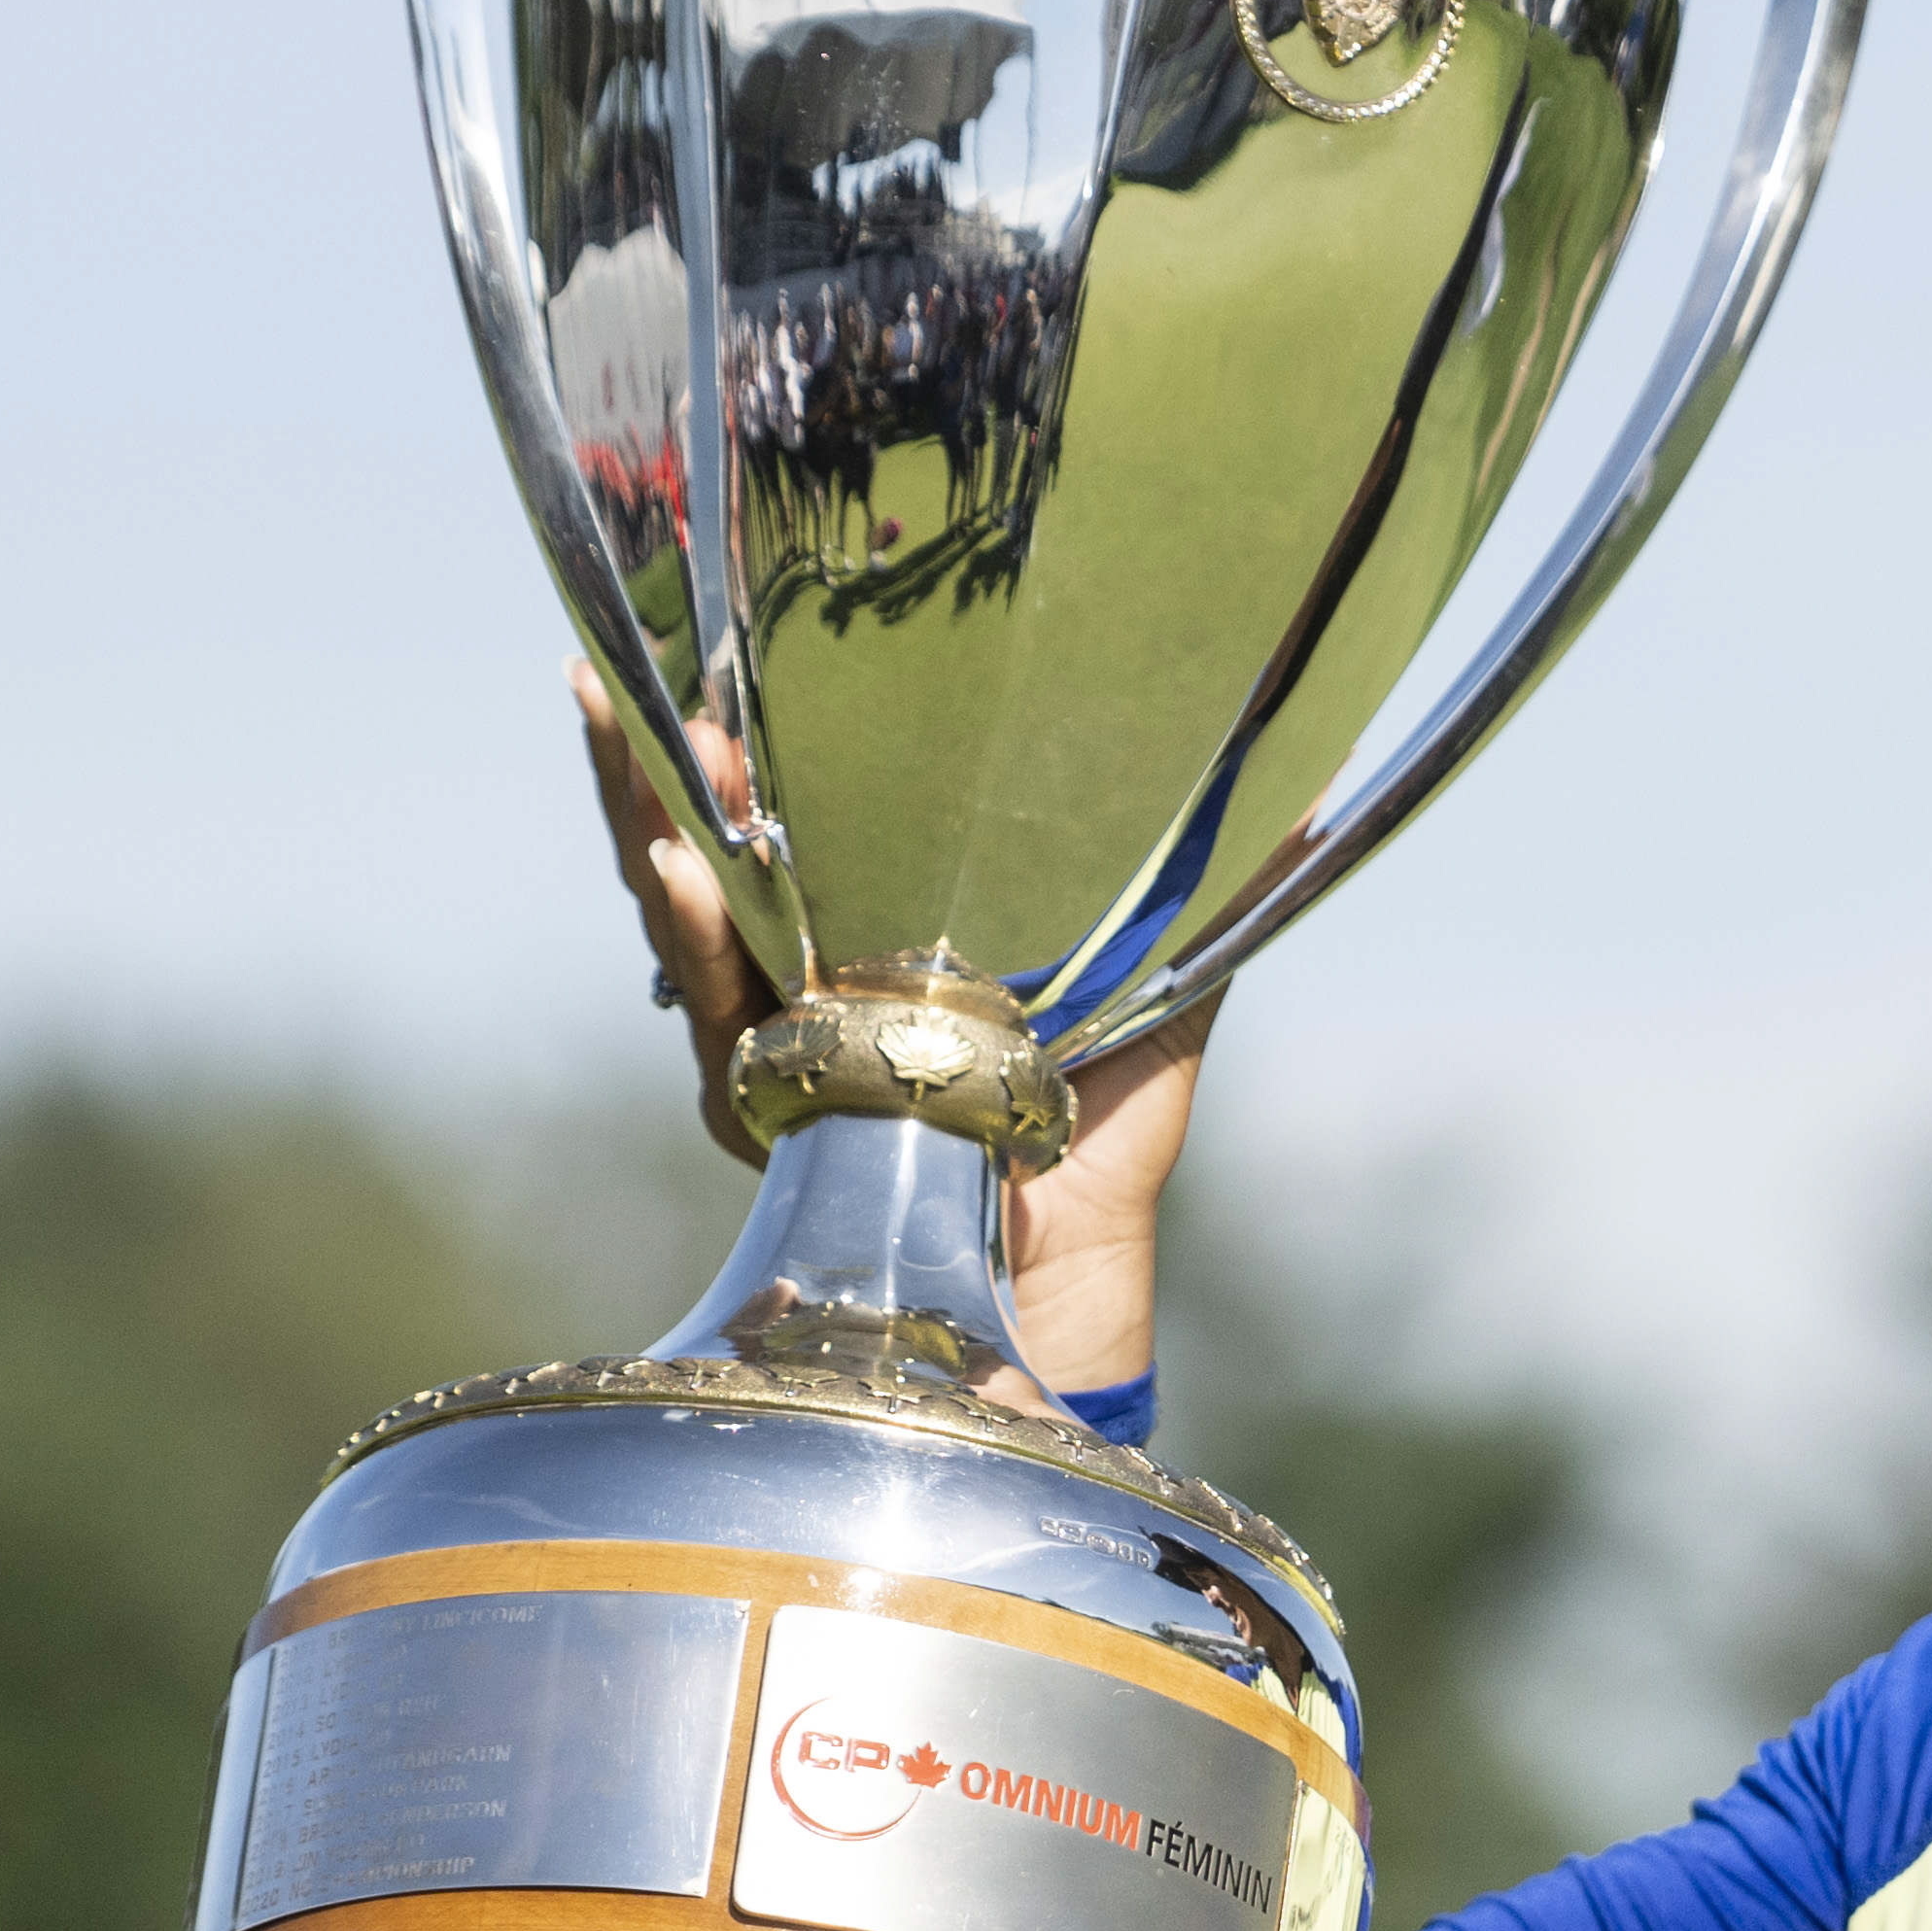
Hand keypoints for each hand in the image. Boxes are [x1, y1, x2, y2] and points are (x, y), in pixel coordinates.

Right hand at [573, 659, 1214, 1411]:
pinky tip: (677, 858)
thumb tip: (1307, 798)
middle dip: (654, 761)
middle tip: (623, 669)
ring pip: (683, 914)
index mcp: (864, 947)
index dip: (742, 749)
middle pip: (699, 853)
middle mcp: (791, 989)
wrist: (1071, 1276)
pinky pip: (715, 1005)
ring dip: (651, 815)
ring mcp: (763, 1046)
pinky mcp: (762, 1105)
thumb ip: (1193, 898)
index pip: (779, 824)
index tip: (716, 654)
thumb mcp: (1147, 991)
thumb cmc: (1094, 1135)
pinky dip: (692, 925)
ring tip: (650, 733)